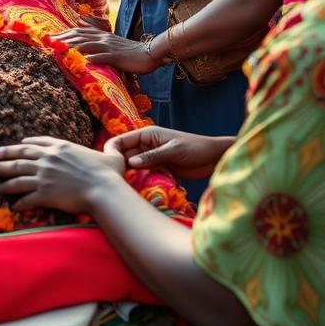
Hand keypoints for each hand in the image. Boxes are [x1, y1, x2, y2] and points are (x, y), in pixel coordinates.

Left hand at [0, 135, 124, 212]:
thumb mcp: (111, 155)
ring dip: (3, 181)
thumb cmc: (109, 173)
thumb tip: (115, 146)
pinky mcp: (43, 194)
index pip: (36, 144)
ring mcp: (44, 177)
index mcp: (60, 148)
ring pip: (16, 177)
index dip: (22, 145)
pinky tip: (12, 206)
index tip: (13, 147)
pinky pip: (25, 199)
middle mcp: (48, 159)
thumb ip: (110, 148)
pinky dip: (17, 203)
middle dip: (2, 160)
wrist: (103, 189)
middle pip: (19, 158)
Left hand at [55, 25, 157, 74]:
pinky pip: (105, 57)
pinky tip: (86, 60)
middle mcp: (103, 38)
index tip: (49, 37)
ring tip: (61, 49)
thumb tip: (79, 21)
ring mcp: (110, 47)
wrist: (149, 53)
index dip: (64, 33)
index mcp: (101, 35)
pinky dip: (95, 58)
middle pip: (80, 36)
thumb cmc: (129, 50)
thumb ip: (95, 33)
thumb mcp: (110, 40)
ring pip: (90, 44)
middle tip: (48, 42)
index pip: (79, 31)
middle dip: (63, 39)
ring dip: (74, 46)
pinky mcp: (118, 57)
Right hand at [104, 128, 234, 179]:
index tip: (110, 166)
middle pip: (126, 155)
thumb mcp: (173, 150)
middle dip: (120, 167)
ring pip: (134, 167)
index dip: (113, 151)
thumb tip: (130, 163)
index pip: (123, 141)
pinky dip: (140, 181)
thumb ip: (152, 156)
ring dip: (130, 176)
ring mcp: (152, 158)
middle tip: (116, 182)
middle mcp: (146, 145)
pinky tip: (137, 190)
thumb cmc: (196, 148)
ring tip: (125, 188)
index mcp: (147, 135)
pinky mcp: (158, 169)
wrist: (214, 158)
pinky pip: (144, 175)